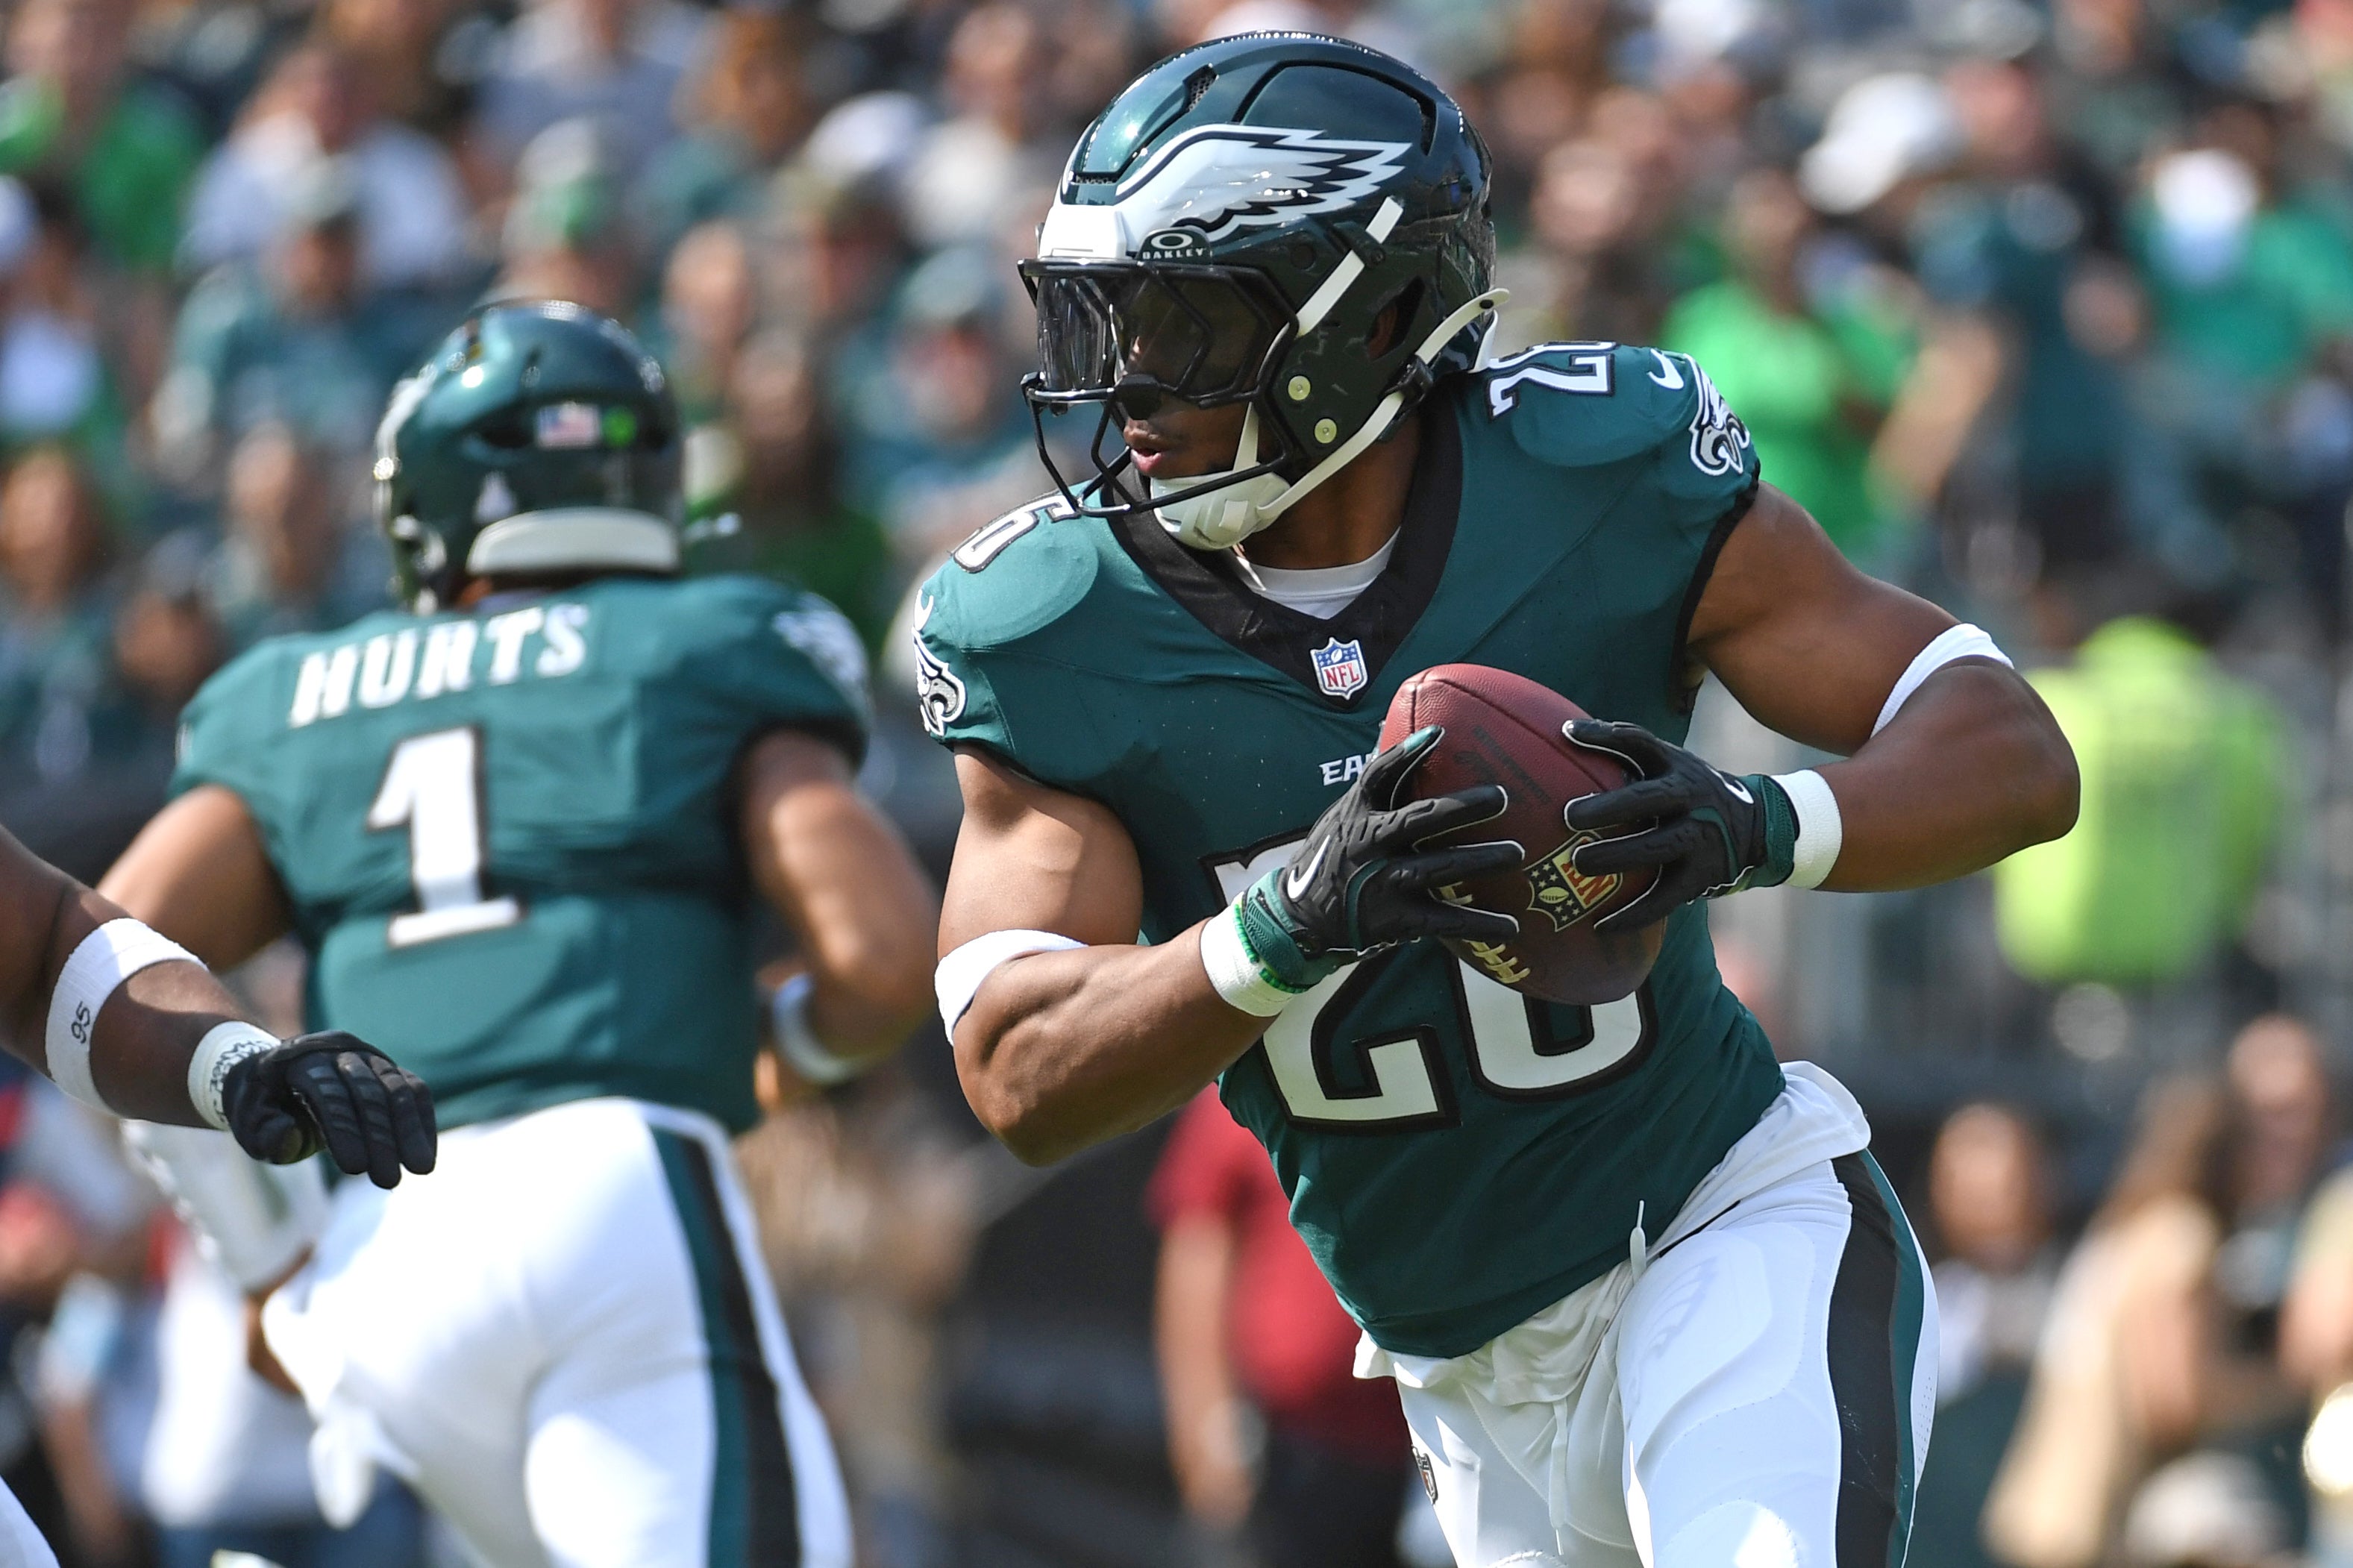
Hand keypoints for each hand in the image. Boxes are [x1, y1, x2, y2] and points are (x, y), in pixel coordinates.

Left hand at [223, 1032, 436, 1189]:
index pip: (328, 1093)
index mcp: (299, 1061)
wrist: (277, 1078)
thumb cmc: (261, 1108)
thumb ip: (266, 1133)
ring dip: (410, 1131)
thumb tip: (287, 1136)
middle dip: (381, 1138)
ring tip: (421, 1170)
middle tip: (389, 1182)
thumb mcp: (249, 1125)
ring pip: (397, 1089)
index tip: (355, 1170)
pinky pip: (414, 1090)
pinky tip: (427, 1154)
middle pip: (368, 1093)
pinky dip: (422, 1122)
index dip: (343, 1130)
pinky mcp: (389, 1070)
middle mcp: (340, 1052)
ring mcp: (369, 1058)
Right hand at [1237, 726, 1521, 987]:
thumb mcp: (1345, 817)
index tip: (1438, 733)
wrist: (1300, 919)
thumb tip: (1419, 739)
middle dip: (1462, 808)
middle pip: (1420, 820)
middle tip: (1502, 797)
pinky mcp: (1396, 920)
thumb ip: (1380, 788)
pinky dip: (1479, 924)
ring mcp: (1384, 883)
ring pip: (1439, 867)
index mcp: (1359, 815)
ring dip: (1480, 860)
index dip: (1406, 754)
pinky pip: (1444, 921)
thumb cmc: (1334, 857)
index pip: (1379, 776)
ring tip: (1517, 853)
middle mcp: (1371, 845)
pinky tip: (1511, 926)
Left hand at [1562, 719, 1790, 930]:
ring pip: (1656, 849)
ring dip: (1616, 857)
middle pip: (1649, 800)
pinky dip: (1632, 915)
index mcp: (1679, 769)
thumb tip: (1564, 730)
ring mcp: (1700, 840)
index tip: (1569, 733)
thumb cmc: (1693, 793)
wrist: (1760, 827)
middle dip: (1609, 807)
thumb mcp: (1674, 765)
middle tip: (1570, 815)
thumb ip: (1629, 750)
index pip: (1642, 743)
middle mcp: (1693, 800)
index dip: (1606, 736)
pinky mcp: (1701, 878)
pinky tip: (1600, 926)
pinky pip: (1662, 899)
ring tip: (1577, 864)